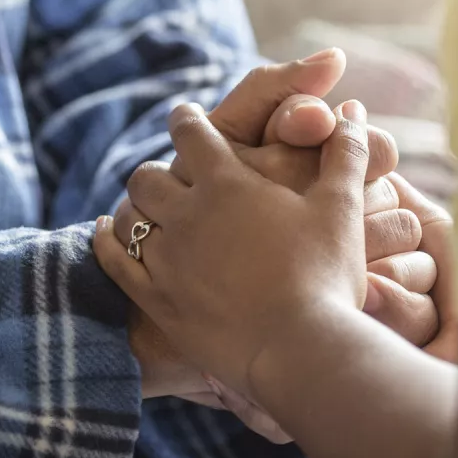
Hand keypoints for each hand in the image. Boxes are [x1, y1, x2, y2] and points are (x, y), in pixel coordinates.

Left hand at [94, 101, 372, 397]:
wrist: (301, 350)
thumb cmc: (326, 275)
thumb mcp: (342, 207)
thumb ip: (346, 153)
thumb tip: (354, 107)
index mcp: (228, 182)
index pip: (191, 131)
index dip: (187, 118)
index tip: (187, 115)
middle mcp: (186, 214)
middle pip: (147, 175)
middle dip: (158, 168)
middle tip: (171, 173)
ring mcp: (165, 259)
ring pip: (126, 216)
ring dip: (134, 205)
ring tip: (147, 206)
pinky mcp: (156, 300)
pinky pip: (113, 261)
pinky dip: (103, 241)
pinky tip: (103, 230)